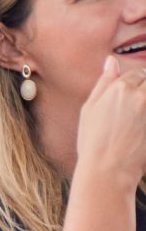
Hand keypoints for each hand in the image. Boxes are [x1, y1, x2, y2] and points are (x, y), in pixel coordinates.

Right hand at [76, 54, 145, 183]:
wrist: (108, 169)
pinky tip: (141, 127)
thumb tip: (112, 61)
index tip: (130, 98)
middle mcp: (139, 95)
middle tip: (135, 111)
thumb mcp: (89, 109)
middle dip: (144, 90)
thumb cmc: (93, 141)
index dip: (135, 83)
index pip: (138, 73)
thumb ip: (103, 82)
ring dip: (145, 102)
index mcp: (119, 88)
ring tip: (136, 119)